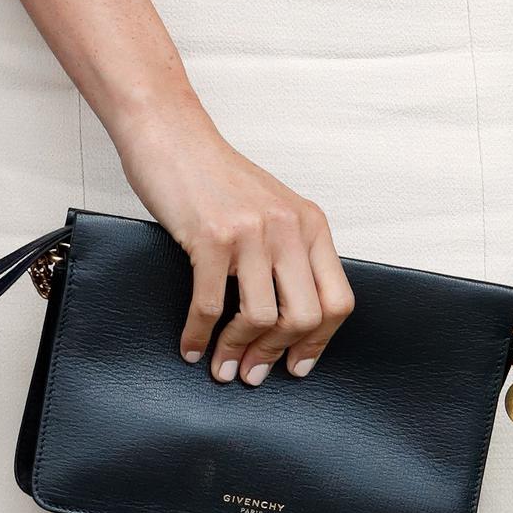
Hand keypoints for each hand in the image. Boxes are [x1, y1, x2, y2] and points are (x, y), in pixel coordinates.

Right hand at [115, 97, 353, 385]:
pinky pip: (210, 305)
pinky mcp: (211, 238)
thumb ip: (288, 253)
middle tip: (252, 375)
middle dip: (276, 355)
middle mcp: (290, 228)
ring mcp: (252, 233)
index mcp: (312, 225)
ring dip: (237, 352)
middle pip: (305, 317)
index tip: (296, 367)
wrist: (174, 138)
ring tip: (221, 368)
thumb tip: (292, 321)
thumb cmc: (218, 181)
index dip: (320, 343)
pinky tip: (190, 346)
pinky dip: (198, 335)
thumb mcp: (272, 212)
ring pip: (261, 317)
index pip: (338, 300)